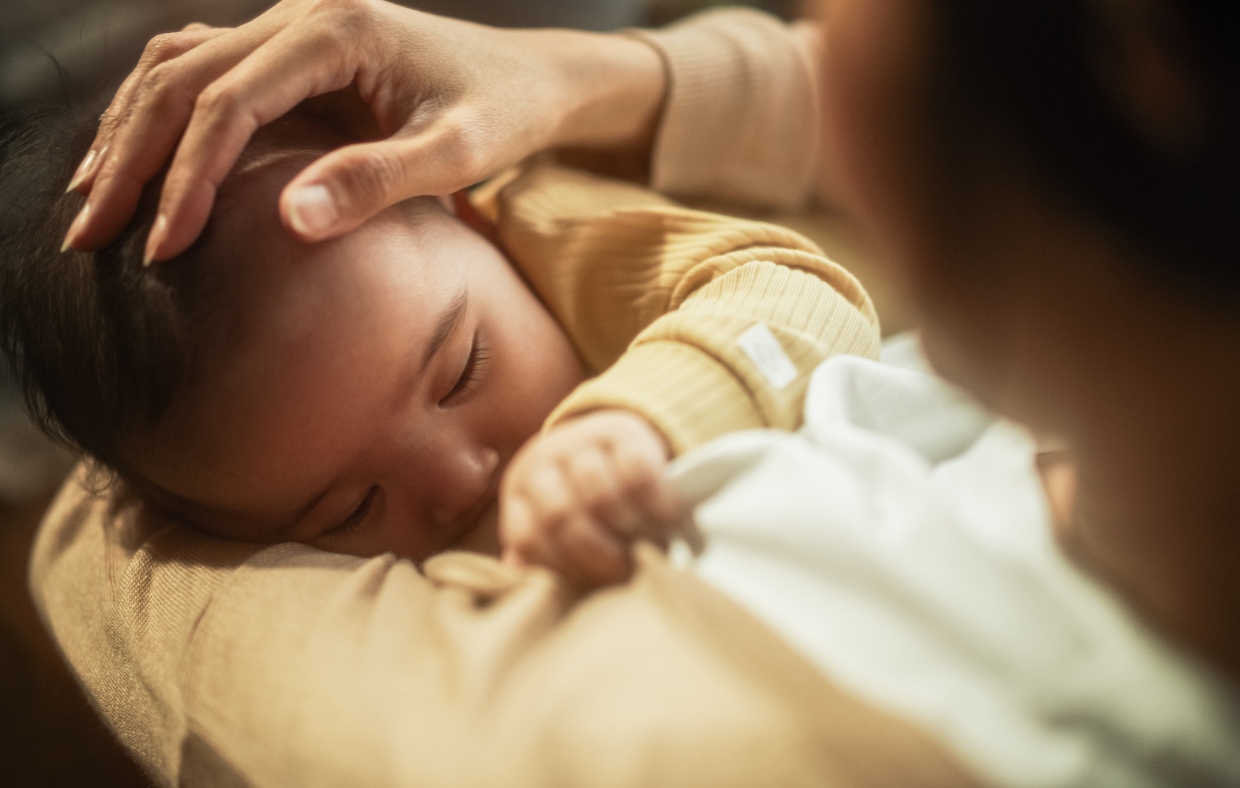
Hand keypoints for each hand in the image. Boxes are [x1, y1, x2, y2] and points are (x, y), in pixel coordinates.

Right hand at [63, 0, 665, 262]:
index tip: (163, 248)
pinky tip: (140, 163)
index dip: (188, 178)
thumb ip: (378, 181)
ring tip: (93, 201)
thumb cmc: (503, 115)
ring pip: (177, 66)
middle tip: (91, 236)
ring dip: (130, 132)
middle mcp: (300, 13)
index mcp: (336, 30)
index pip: (229, 102)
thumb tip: (289, 221)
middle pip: (181, 78)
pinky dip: (161, 114)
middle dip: (131, 159)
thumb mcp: (456, 154)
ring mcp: (292, 26)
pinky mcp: (293, 51)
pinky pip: (204, 70)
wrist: (531, 81)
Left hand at [500, 410, 684, 588]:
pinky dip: (657, 504)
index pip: (529, 539)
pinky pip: (637, 474)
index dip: (563, 570)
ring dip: (629, 532)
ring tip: (650, 550)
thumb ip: (547, 554)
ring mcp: (579, 441)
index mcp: (520, 491)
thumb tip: (530, 587)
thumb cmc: (585, 497)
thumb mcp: (559, 522)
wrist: (611, 440)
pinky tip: (671, 521)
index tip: (593, 588)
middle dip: (598, 555)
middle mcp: (542, 461)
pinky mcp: (621, 431)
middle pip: (561, 517)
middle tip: (627, 573)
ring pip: (600, 497)